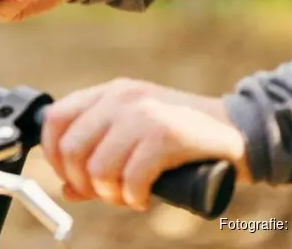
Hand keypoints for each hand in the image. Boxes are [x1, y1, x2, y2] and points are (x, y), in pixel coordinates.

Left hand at [40, 78, 250, 209]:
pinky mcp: (166, 134)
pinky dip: (134, 198)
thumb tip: (66, 189)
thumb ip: (98, 155)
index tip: (70, 177)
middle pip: (71, 149)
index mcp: (109, 93)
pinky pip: (131, 179)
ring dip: (110, 195)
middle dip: (82, 183)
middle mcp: (121, 98)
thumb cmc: (181, 138)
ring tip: (128, 196)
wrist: (238, 129)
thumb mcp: (134, 136)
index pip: (55, 119)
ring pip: (98, 169)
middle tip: (105, 194)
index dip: (53, 155)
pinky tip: (145, 197)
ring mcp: (144, 113)